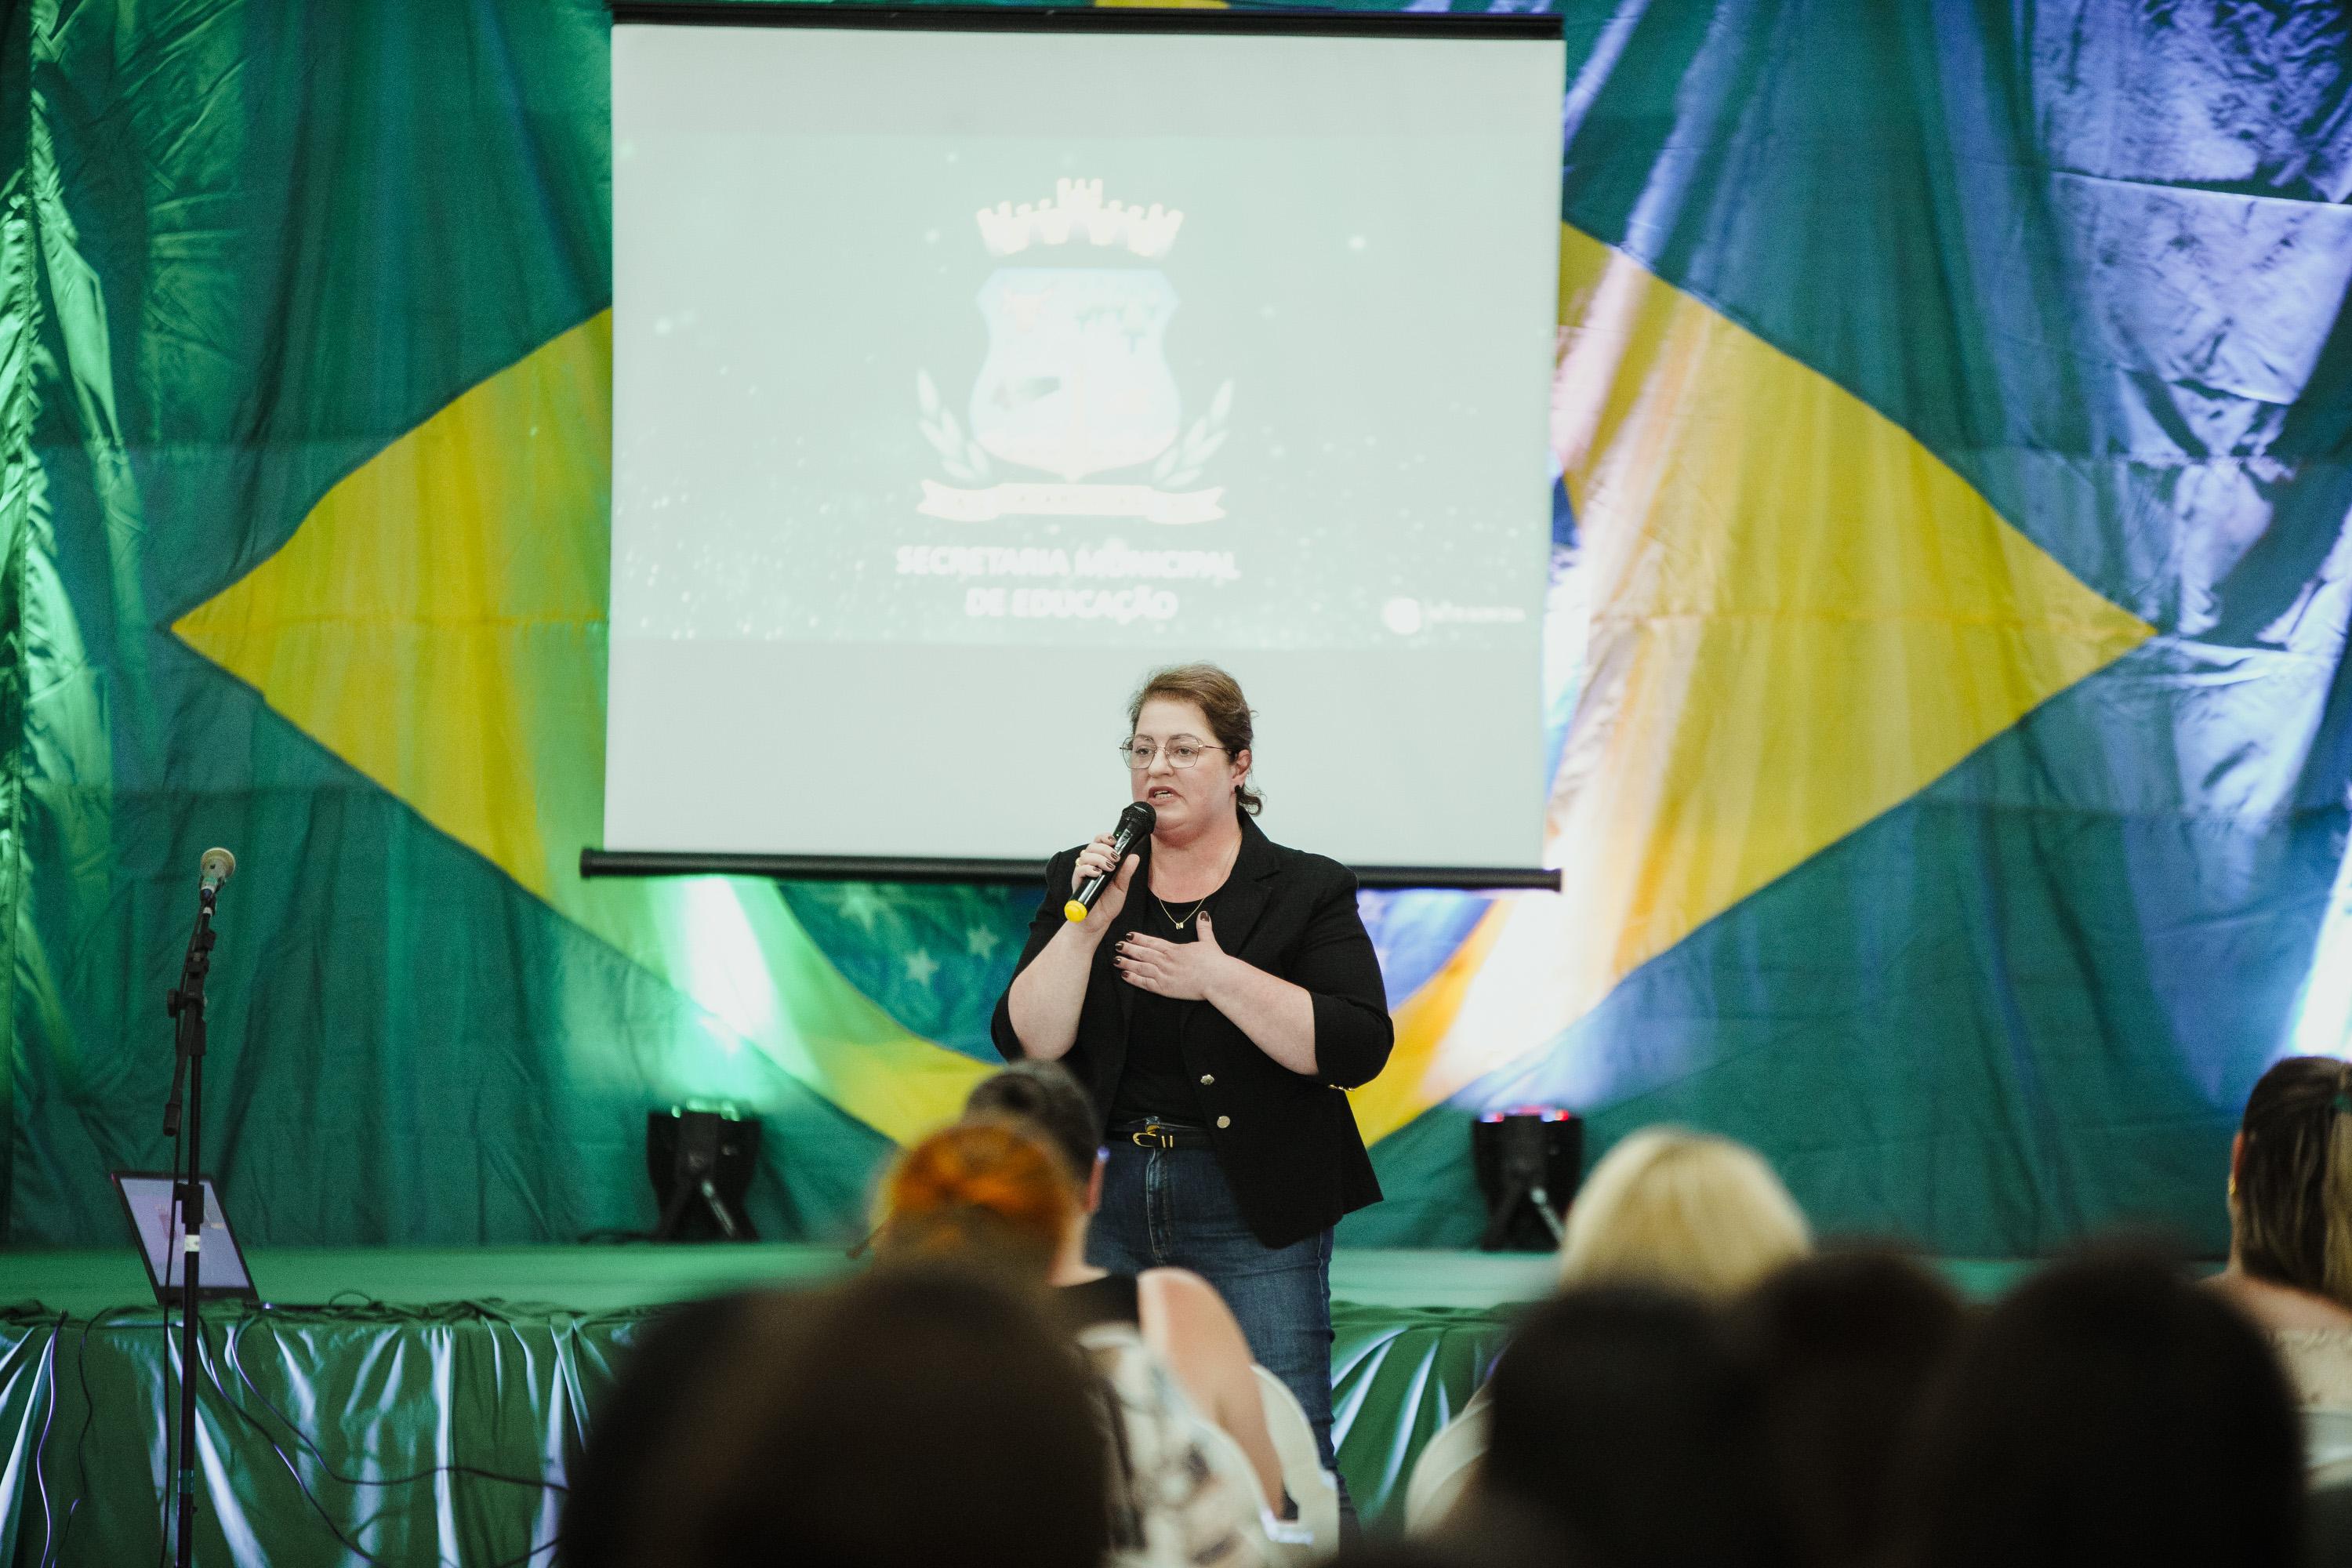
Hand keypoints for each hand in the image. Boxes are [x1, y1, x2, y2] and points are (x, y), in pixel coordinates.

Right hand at [1070, 836, 1139, 931]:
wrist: (1098, 921)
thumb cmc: (1108, 904)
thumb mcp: (1122, 886)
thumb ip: (1126, 871)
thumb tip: (1134, 856)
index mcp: (1100, 862)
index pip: (1099, 842)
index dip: (1105, 837)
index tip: (1114, 840)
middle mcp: (1090, 865)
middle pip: (1091, 846)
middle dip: (1105, 849)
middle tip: (1116, 858)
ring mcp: (1082, 874)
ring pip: (1085, 855)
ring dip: (1099, 858)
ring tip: (1109, 867)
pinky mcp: (1077, 883)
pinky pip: (1078, 870)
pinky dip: (1088, 869)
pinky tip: (1098, 873)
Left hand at [1115, 911, 1233, 1001]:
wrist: (1218, 979)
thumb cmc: (1215, 962)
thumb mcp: (1208, 941)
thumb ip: (1203, 928)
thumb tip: (1203, 914)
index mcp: (1174, 949)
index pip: (1152, 942)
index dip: (1139, 938)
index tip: (1128, 935)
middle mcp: (1166, 960)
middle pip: (1143, 953)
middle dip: (1129, 949)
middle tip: (1116, 945)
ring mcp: (1164, 974)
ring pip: (1140, 967)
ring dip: (1127, 963)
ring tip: (1115, 960)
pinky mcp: (1165, 988)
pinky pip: (1145, 983)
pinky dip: (1134, 979)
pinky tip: (1124, 976)